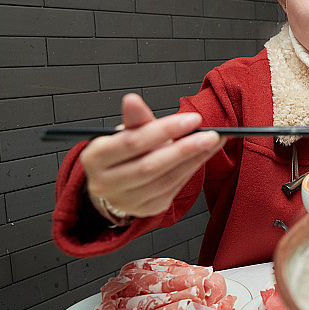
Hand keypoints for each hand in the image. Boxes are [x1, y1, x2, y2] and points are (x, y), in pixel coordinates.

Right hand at [80, 93, 223, 216]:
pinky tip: (204, 155)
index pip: (131, 143)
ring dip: (194, 159)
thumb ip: (135, 118)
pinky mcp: (145, 209)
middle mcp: (105, 184)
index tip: (192, 119)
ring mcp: (125, 200)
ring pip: (166, 179)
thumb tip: (132, 100)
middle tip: (210, 134)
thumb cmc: (123, 151)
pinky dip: (192, 169)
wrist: (118, 178)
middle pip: (150, 166)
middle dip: (184, 148)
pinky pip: (174, 188)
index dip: (163, 130)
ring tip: (213, 141)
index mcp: (95, 158)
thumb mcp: (125, 130)